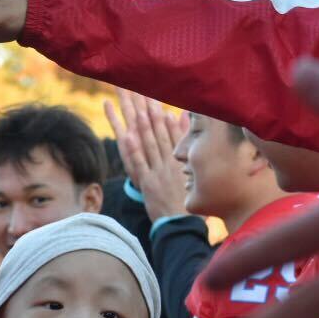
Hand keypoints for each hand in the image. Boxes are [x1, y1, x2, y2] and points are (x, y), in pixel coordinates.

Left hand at [106, 91, 190, 221]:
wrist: (181, 224)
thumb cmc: (185, 199)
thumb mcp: (190, 173)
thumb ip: (187, 148)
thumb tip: (185, 127)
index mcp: (180, 160)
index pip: (172, 133)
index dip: (163, 114)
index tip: (157, 98)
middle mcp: (170, 163)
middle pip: (159, 133)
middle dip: (151, 113)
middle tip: (144, 94)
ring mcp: (159, 172)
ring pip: (149, 145)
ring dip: (142, 126)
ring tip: (136, 108)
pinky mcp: (149, 183)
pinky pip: (140, 164)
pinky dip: (134, 150)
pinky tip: (127, 136)